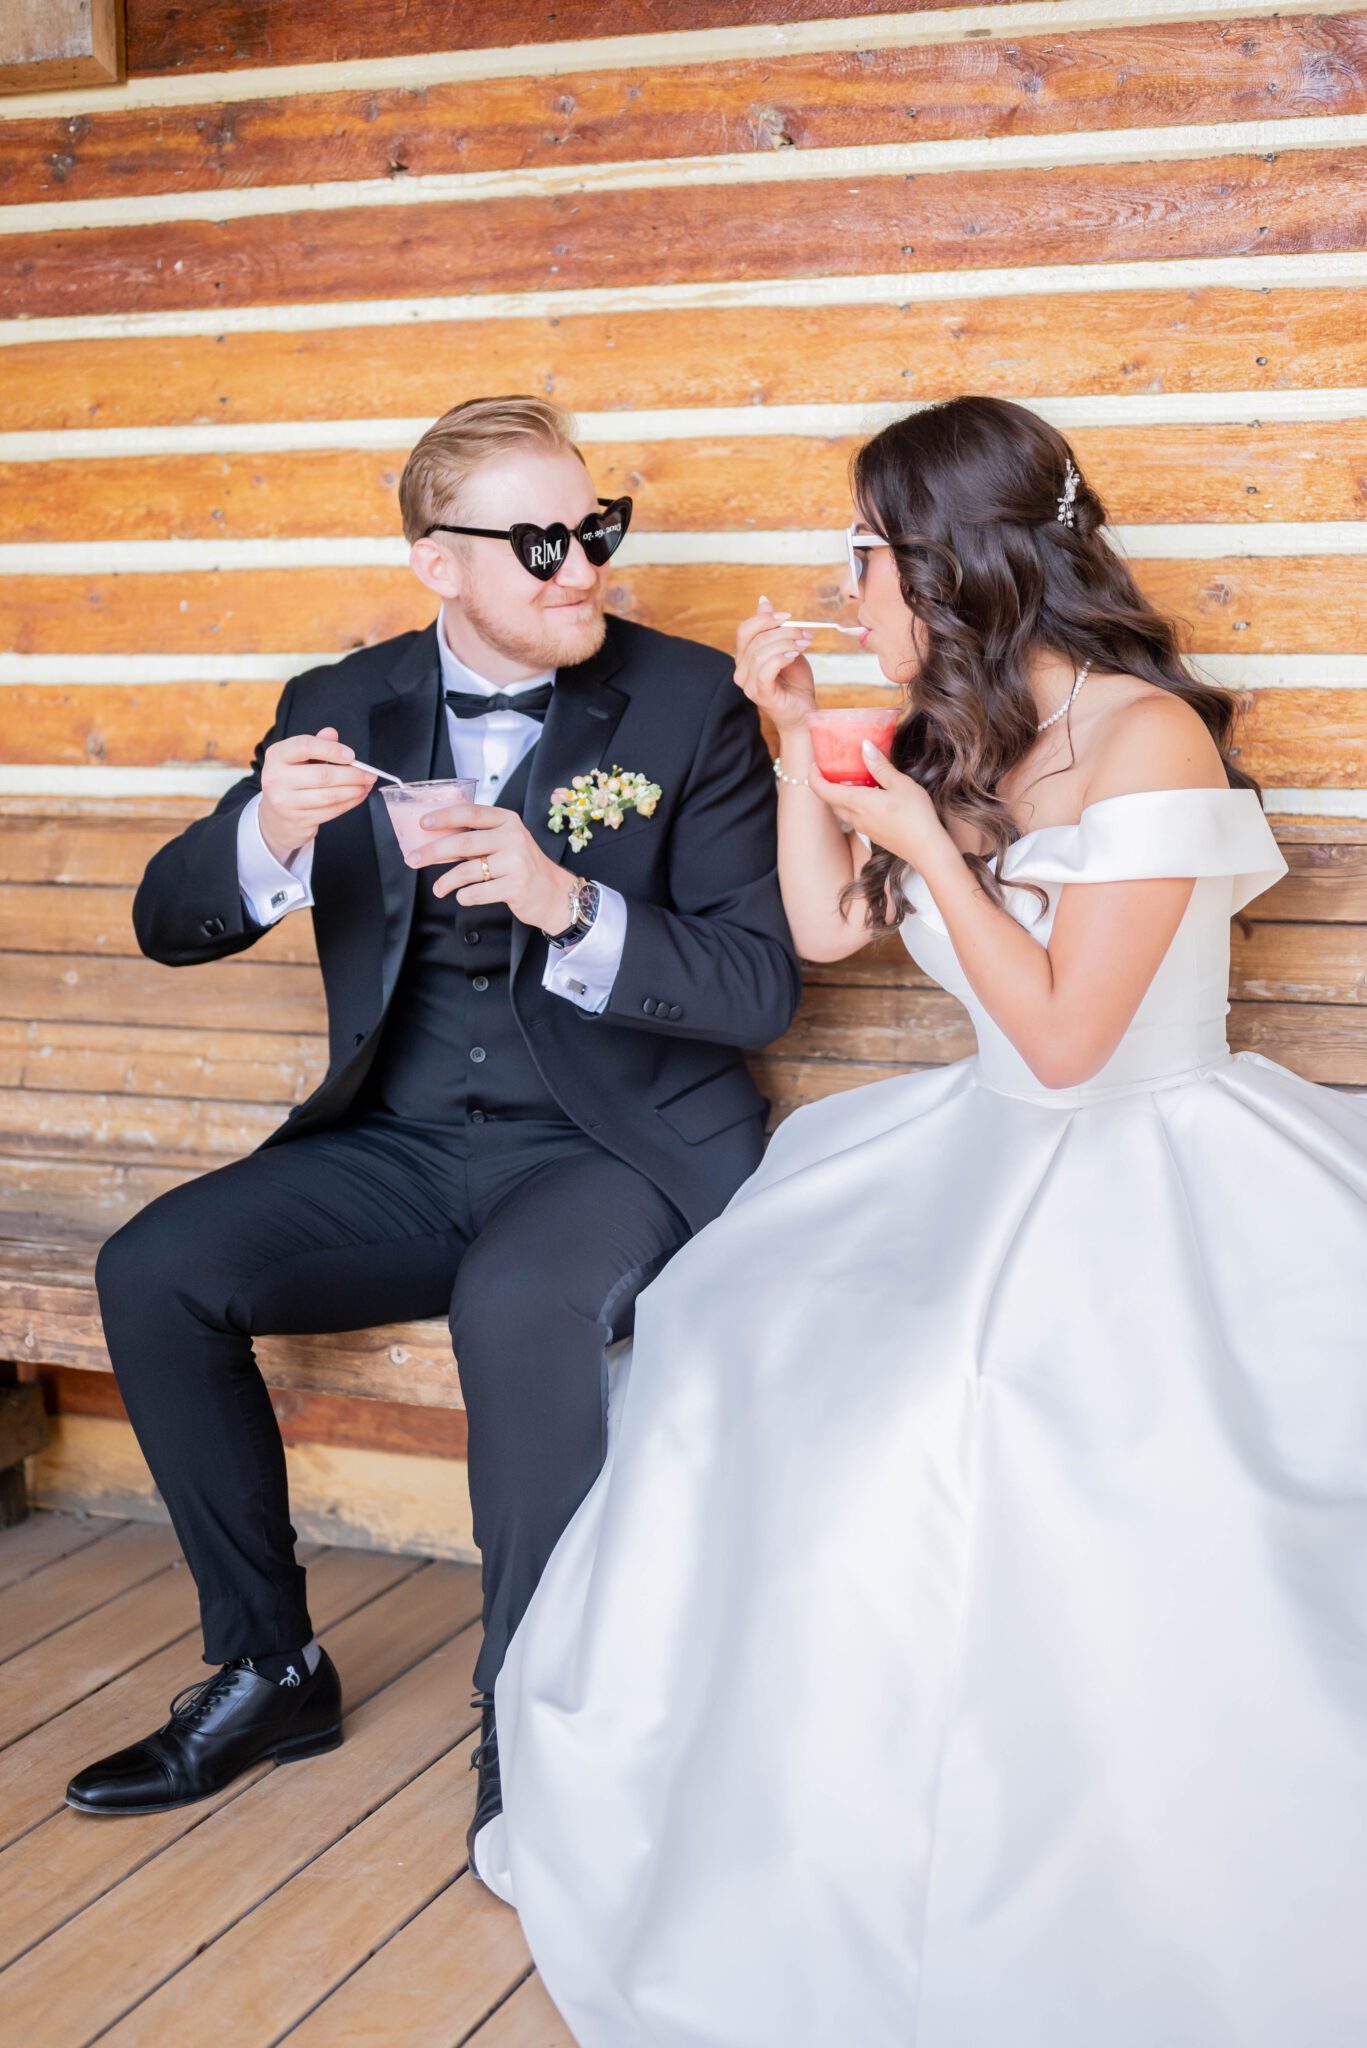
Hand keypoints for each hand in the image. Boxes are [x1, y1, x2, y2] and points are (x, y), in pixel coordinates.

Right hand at [258, 727, 375, 864]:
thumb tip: (332, 733)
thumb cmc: (292, 780)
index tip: (352, 755)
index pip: (304, 746)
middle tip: (370, 774)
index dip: (331, 749)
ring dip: (354, 791)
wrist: (276, 815)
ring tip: (367, 785)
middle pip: (322, 775)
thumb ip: (316, 744)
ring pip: (329, 796)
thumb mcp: (300, 758)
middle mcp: (276, 778)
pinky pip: (330, 811)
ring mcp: (285, 802)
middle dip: (352, 775)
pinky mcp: (298, 820)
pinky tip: (358, 796)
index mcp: (276, 755)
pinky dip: (349, 803)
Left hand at [418, 800, 576, 929]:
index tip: (423, 824)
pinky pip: (477, 892)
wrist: (553, 892)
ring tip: (438, 888)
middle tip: (413, 859)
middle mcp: (513, 838)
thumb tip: (436, 838)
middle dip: (433, 852)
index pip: (471, 812)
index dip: (444, 817)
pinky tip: (463, 896)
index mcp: (507, 820)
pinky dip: (464, 896)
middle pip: (463, 842)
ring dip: (446, 881)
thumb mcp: (505, 841)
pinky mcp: (516, 887)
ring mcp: (516, 862)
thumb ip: (478, 836)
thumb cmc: (521, 866)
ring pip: (467, 870)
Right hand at [733, 596, 817, 733]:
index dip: (765, 619)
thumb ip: (773, 628)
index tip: (787, 616)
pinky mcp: (761, 694)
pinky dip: (781, 658)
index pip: (744, 630)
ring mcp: (749, 685)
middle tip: (804, 634)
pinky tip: (794, 656)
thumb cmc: (794, 683)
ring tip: (804, 645)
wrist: (803, 711)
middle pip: (756, 639)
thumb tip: (763, 601)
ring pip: (761, 652)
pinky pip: (765, 669)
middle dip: (783, 632)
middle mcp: (741, 671)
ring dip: (786, 643)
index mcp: (744, 658)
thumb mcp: (786, 648)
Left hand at [807, 742, 943, 865]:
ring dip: (841, 796)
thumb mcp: (900, 784)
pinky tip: (871, 796)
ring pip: (843, 810)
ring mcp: (864, 828)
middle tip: (833, 769)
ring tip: (852, 780)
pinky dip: (854, 805)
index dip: (814, 777)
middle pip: (830, 801)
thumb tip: (865, 746)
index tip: (815, 765)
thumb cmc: (915, 815)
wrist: (926, 849)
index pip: (822, 791)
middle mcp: (855, 817)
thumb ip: (880, 766)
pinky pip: (856, 817)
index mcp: (856, 803)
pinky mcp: (874, 835)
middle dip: (826, 785)